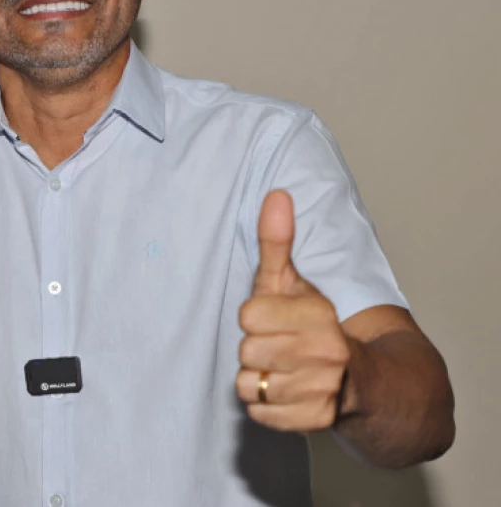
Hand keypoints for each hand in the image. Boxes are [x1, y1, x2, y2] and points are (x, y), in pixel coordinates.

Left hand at [236, 189, 350, 431]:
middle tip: (279, 345)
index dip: (255, 317)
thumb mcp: (293, 281)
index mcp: (318, 315)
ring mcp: (321, 390)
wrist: (369, 382)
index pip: (248, 316)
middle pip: (247, 351)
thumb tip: (276, 194)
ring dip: (259, 378)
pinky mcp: (313, 421)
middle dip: (256, 349)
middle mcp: (324, 354)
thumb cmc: (316, 325)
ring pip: (249, 384)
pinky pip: (258, 413)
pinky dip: (265, 405)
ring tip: (283, 369)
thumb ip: (277, 241)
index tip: (275, 318)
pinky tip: (286, 392)